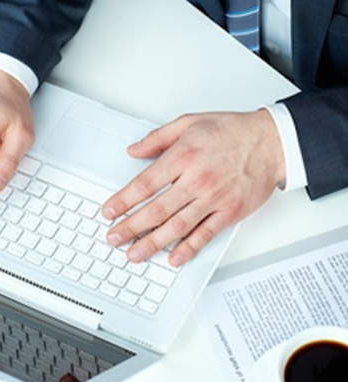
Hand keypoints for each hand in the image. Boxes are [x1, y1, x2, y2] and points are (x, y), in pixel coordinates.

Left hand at [102, 109, 284, 266]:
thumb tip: (134, 150)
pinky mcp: (230, 212)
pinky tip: (173, 258)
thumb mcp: (189, 122)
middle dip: (130, 228)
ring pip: (177, 227)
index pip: (144, 184)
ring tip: (134, 254)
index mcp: (183, 157)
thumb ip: (158, 138)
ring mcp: (213, 199)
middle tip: (113, 238)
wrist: (271, 141)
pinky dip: (188, 249)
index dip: (123, 201)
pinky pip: (205, 235)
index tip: (109, 212)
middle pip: (156, 210)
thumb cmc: (232, 131)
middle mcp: (196, 180)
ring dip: (152, 243)